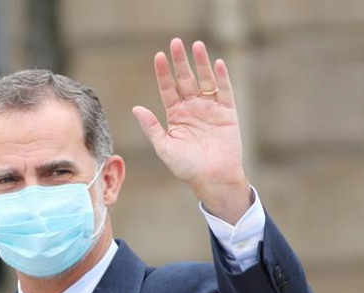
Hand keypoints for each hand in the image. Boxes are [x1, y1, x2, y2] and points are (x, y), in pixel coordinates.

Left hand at [132, 39, 250, 223]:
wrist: (211, 178)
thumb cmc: (186, 167)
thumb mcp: (164, 147)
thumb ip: (151, 127)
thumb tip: (135, 108)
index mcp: (175, 115)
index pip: (167, 89)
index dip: (163, 73)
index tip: (159, 56)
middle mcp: (192, 108)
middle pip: (185, 79)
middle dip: (181, 62)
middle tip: (176, 42)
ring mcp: (210, 108)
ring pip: (205, 81)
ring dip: (201, 63)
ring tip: (196, 46)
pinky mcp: (227, 112)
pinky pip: (225, 91)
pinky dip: (222, 78)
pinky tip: (217, 63)